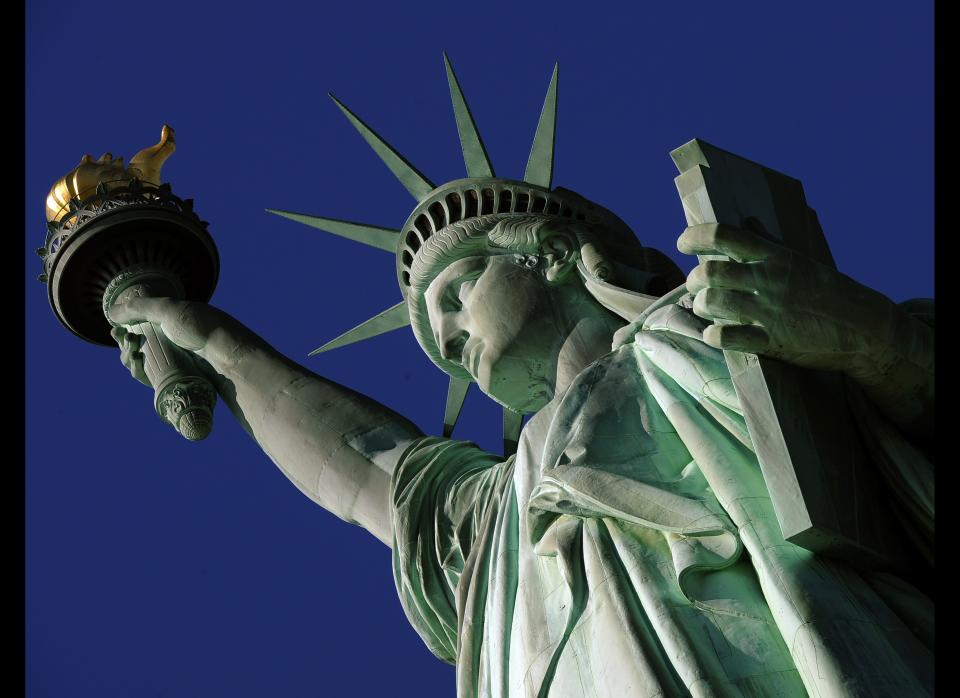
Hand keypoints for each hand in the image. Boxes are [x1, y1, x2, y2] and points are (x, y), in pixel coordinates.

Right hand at [107, 298, 264, 380]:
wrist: (227, 355)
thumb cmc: (202, 328)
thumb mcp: (170, 311)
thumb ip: (140, 308)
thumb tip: (111, 312)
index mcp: (174, 322)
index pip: (142, 326)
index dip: (125, 330)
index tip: (116, 331)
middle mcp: (174, 341)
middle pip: (139, 347)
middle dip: (126, 346)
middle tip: (127, 343)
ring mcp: (175, 361)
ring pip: (143, 364)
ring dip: (130, 359)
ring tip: (133, 355)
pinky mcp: (177, 379)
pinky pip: (152, 378)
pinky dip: (140, 373)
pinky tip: (137, 365)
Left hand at [677, 222, 892, 373]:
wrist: (866, 327)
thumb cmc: (829, 291)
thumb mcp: (801, 260)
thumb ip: (769, 243)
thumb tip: (746, 223)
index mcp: (775, 256)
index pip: (724, 236)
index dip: (695, 236)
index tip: (683, 242)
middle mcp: (769, 280)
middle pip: (709, 272)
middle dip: (694, 280)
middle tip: (698, 286)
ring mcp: (769, 311)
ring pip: (712, 302)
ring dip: (701, 306)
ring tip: (706, 309)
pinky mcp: (772, 341)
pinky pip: (727, 337)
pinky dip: (713, 335)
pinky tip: (715, 333)